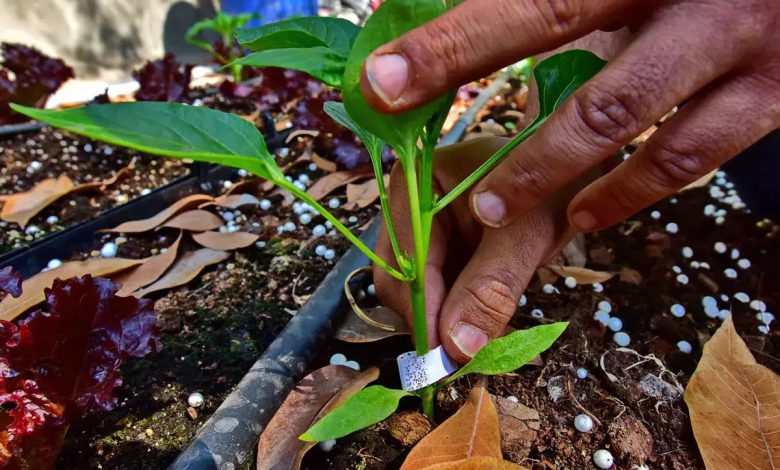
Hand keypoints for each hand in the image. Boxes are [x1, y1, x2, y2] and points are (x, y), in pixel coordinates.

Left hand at [361, 0, 779, 231]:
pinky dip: (627, 192)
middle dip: (467, 70)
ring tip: (489, 210)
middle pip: (561, 30)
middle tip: (403, 120)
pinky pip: (688, 159)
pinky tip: (581, 217)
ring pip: (625, 114)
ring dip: (545, 168)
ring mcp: (736, 44)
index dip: (450, 41)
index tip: (382, 79)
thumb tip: (413, 3)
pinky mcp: (770, 98)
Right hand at [374, 137, 581, 362]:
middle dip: (432, 319)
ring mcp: (420, 227)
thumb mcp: (526, 234)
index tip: (447, 359)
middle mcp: (407, 204)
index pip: (404, 263)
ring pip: (416, 290)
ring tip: (481, 336)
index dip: (424, 312)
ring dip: (444, 318)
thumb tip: (457, 347)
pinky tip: (481, 318)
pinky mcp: (438, 246)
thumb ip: (490, 286)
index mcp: (416, 183)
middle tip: (466, 357)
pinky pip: (435, 289)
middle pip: (399, 279)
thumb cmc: (555, 187)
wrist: (575, 171)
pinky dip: (455, 310)